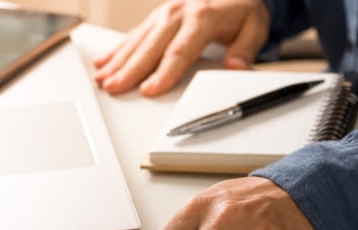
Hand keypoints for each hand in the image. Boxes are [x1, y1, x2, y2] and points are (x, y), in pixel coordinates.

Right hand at [93, 0, 269, 96]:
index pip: (180, 50)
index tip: (151, 90)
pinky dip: (117, 50)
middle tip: (115, 88)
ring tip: (103, 80)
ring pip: (137, 41)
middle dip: (131, 70)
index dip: (164, 72)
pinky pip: (134, 35)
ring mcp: (164, 14)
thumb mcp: (254, 27)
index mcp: (202, 17)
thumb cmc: (242, 11)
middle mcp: (178, 13)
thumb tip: (236, 65)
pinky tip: (103, 62)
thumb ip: (245, 48)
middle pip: (151, 47)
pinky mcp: (156, 17)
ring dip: (118, 61)